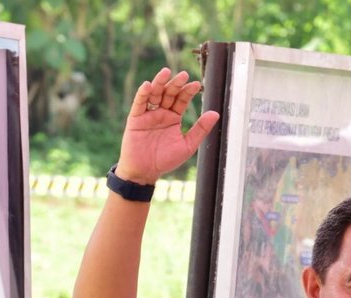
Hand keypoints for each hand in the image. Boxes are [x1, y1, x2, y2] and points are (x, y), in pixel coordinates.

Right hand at [116, 68, 219, 183]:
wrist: (144, 172)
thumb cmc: (165, 160)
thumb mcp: (187, 145)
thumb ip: (200, 129)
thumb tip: (216, 113)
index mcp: (173, 118)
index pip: (181, 100)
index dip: (188, 91)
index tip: (197, 84)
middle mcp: (161, 113)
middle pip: (168, 93)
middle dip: (176, 84)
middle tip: (184, 75)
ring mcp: (148, 114)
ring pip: (154, 94)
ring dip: (159, 83)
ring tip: (166, 72)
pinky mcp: (135, 119)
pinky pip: (139, 104)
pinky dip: (142, 94)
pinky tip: (147, 85)